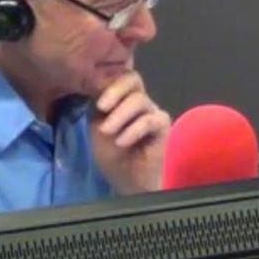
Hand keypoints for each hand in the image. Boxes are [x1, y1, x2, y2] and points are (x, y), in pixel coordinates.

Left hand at [89, 71, 170, 194]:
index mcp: (121, 99)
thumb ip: (100, 106)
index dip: (107, 83)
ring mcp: (152, 112)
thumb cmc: (112, 155)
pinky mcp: (163, 126)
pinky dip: (133, 129)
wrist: (128, 181)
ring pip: (139, 100)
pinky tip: (122, 141)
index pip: (118, 77)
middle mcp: (139, 101)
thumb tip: (98, 85)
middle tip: (102, 107)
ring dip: (120, 115)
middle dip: (115, 90)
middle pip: (133, 79)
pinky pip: (150, 120)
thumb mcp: (97, 127)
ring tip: (107, 132)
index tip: (96, 102)